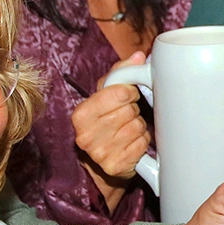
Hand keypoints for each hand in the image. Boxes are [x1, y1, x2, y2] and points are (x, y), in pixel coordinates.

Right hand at [73, 51, 150, 210]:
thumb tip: (139, 56)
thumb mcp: (104, 95)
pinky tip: (131, 144)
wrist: (100, 162)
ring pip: (137, 128)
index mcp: (81, 114)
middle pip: (130, 111)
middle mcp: (86, 136)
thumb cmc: (103, 122)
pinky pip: (142, 145)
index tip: (127, 96)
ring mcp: (100, 154)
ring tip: (127, 130)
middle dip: (132, 111)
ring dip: (138, 127)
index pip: (119, 93)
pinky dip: (141, 142)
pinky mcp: (116, 167)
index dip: (129, 92)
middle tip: (125, 117)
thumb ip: (119, 72)